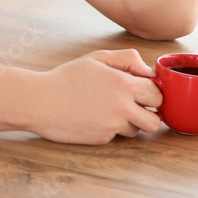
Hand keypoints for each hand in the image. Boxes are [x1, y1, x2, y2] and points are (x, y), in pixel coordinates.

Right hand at [28, 49, 162, 143]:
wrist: (40, 101)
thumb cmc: (67, 77)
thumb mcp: (96, 58)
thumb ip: (127, 59)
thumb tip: (149, 71)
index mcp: (124, 84)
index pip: (157, 95)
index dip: (151, 93)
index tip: (142, 91)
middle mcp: (122, 107)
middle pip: (155, 120)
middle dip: (148, 113)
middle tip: (134, 105)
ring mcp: (113, 125)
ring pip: (137, 130)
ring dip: (130, 122)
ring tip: (109, 110)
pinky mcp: (102, 139)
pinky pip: (116, 136)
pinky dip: (110, 128)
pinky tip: (93, 117)